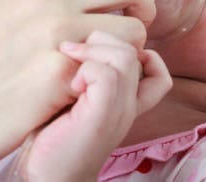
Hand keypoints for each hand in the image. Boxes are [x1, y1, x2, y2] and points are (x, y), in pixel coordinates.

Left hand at [23, 31, 171, 181]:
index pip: (156, 70)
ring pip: (124, 55)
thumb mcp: (71, 103)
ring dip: (92, 49)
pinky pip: (107, 74)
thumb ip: (82, 77)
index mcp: (126, 103)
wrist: (49, 181)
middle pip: (135, 49)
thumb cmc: (51, 142)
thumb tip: (70, 41)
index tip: (96, 52)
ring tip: (69, 62)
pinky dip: (86, 68)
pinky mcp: (102, 117)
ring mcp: (119, 111)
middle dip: (102, 38)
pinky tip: (70, 85)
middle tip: (71, 51)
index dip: (135, 50)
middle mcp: (128, 106)